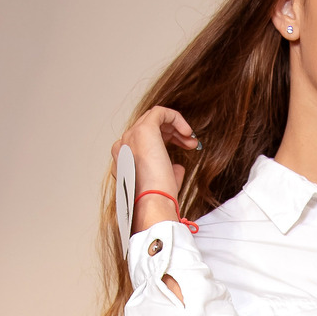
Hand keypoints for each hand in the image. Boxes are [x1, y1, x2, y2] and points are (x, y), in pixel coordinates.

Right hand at [109, 105, 199, 234]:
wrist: (153, 203)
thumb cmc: (157, 199)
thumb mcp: (162, 184)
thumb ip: (168, 171)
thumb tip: (177, 167)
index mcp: (124, 158)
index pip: (144, 139)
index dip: (166, 140)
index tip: (183, 148)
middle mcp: (124, 145)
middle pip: (149, 127)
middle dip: (173, 133)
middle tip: (190, 144)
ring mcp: (131, 136)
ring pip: (154, 119)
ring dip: (176, 127)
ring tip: (191, 141)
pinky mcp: (144, 130)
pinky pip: (160, 112)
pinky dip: (175, 117)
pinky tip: (187, 131)